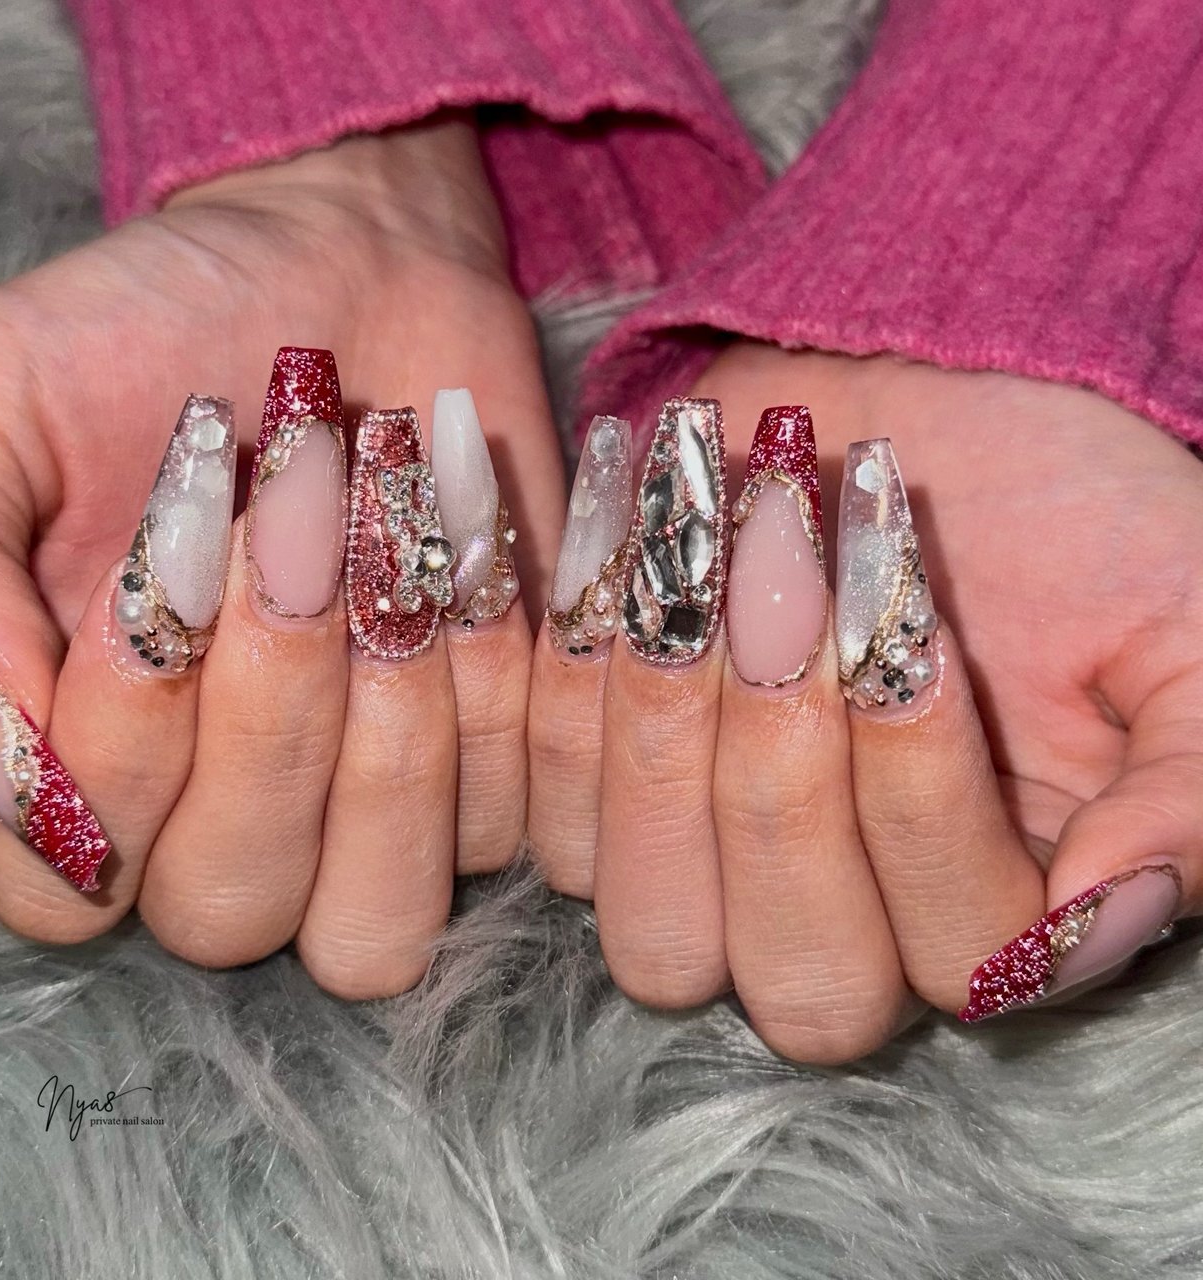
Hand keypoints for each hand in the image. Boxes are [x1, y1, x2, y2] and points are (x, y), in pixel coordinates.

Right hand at [0, 118, 563, 993]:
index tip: (163, 559)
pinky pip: (512, 809)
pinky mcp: (495, 765)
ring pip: (380, 898)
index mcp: (82, 763)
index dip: (114, 752)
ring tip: (383, 529)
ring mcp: (367, 811)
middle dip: (266, 713)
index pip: (69, 884)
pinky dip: (495, 671)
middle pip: (232, 906)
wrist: (335, 273)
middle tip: (289, 525)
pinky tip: (465, 539)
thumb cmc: (140, 338)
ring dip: (388, 710)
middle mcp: (222, 815)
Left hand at [528, 343, 1202, 1061]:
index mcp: (985, 906)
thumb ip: (1184, 796)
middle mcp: (832, 916)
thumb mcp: (1180, 636)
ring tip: (698, 547)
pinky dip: (552, 675)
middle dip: (782, 771)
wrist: (918, 401)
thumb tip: (1099, 921)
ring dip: (660, 717)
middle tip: (791, 584)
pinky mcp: (593, 783)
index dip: (924, 799)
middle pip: (787, 963)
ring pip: (637, 894)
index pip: (956, 952)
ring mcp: (696, 861)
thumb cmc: (1067, 516)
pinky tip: (614, 546)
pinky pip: (537, 794)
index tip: (909, 623)